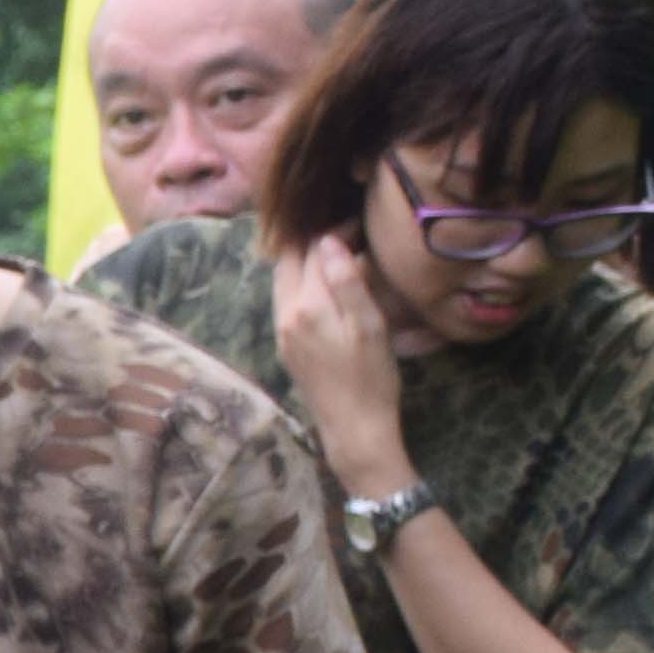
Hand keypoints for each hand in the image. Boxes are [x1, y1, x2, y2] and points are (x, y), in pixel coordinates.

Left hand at [269, 232, 411, 482]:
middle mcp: (285, 316)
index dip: (336, 230)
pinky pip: (288, 300)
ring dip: (306, 261)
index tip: (361, 223)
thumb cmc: (371, 378)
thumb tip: (328, 241)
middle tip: (348, 233)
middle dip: (314, 241)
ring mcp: (282, 333)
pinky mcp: (286, 346)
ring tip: (340, 253)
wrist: (354, 429)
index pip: (313, 250)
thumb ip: (346, 281)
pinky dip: (304, 283)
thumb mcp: (369, 326)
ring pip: (285, 280)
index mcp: (306, 307)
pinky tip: (327, 284)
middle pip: (288, 261)